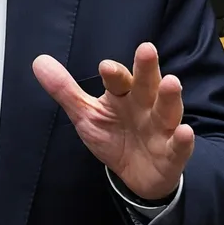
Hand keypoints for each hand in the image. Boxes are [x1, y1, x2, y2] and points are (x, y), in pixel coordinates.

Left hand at [32, 43, 192, 202]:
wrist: (137, 174)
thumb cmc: (114, 136)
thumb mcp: (86, 114)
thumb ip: (65, 90)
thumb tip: (38, 61)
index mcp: (124, 94)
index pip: (118, 80)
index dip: (113, 73)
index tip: (105, 67)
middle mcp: (145, 105)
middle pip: (146, 84)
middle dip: (146, 69)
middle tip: (146, 50)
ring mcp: (162, 128)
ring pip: (167, 109)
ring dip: (170, 96)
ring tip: (171, 82)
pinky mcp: (173, 153)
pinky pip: (180, 146)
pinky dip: (184, 140)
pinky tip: (185, 131)